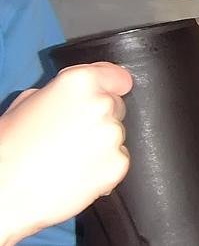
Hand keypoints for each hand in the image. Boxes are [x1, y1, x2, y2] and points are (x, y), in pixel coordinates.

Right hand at [0, 62, 131, 243]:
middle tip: (70, 135)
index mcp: (80, 82)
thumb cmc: (9, 149)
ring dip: (101, 144)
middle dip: (99, 118)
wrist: (6, 191)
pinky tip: (75, 172)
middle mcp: (102, 104)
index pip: (117, 76)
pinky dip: (103, 167)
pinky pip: (118, 160)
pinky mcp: (118, 163)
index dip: (111, 86)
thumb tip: (74, 95)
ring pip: (116, 136)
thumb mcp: (27, 103)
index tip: (110, 93)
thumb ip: (60, 93)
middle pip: (115, 107)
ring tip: (67, 157)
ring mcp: (113, 134)